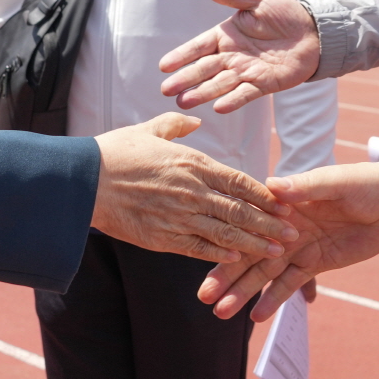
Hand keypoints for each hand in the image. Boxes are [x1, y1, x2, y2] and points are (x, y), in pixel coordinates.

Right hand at [92, 112, 297, 263]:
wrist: (84, 180)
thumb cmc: (115, 152)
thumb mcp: (149, 130)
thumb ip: (176, 125)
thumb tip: (196, 119)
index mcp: (194, 162)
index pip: (241, 181)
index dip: (266, 195)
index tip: (285, 204)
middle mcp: (193, 190)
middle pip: (241, 210)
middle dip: (270, 224)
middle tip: (294, 234)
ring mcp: (180, 216)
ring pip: (227, 233)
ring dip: (255, 244)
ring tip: (278, 252)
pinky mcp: (163, 237)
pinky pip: (199, 248)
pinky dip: (221, 254)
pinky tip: (238, 259)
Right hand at [158, 0, 319, 112]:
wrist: (314, 32)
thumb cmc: (284, 13)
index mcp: (226, 35)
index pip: (199, 47)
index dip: (182, 56)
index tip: (164, 66)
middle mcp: (232, 56)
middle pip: (204, 69)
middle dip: (185, 79)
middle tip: (166, 90)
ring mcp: (247, 72)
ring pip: (220, 84)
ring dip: (203, 93)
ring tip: (184, 102)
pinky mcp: (264, 84)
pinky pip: (245, 93)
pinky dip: (233, 100)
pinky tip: (218, 108)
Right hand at [198, 161, 378, 321]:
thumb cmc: (363, 183)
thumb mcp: (335, 182)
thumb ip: (304, 188)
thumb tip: (272, 186)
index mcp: (285, 202)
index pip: (249, 221)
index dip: (227, 236)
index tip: (205, 251)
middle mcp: (284, 227)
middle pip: (249, 253)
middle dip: (226, 274)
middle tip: (204, 296)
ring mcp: (298, 248)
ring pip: (264, 274)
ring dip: (244, 292)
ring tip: (221, 312)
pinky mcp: (315, 265)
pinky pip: (290, 285)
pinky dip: (274, 300)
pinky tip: (256, 316)